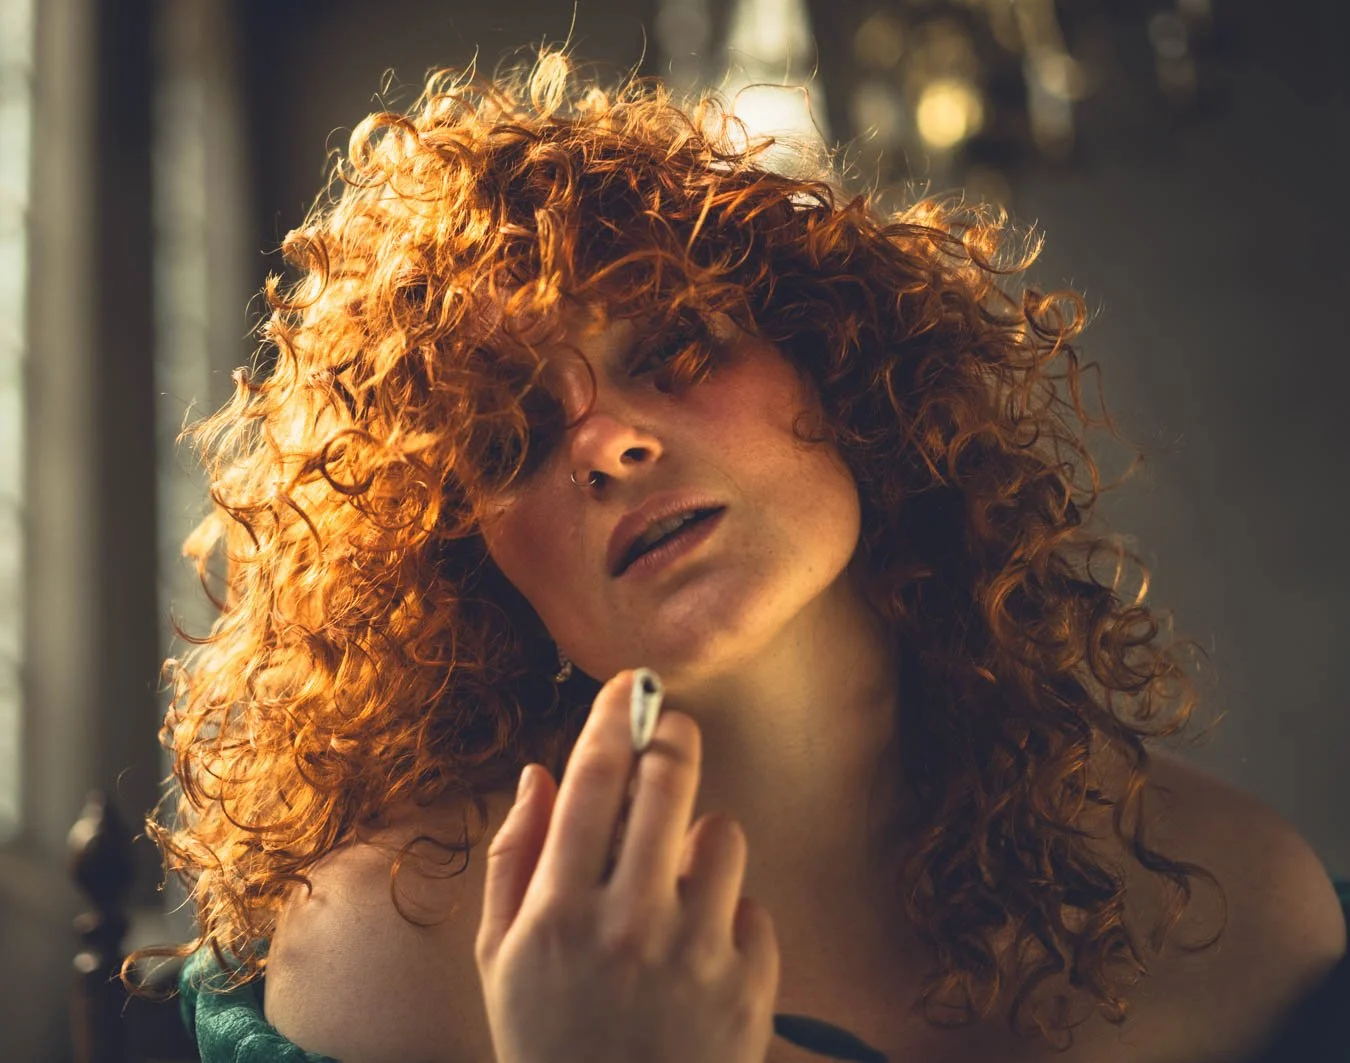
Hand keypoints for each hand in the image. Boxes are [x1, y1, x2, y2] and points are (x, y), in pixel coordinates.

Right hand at [476, 669, 780, 1062]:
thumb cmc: (548, 1043)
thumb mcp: (501, 960)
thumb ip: (514, 859)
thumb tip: (538, 773)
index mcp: (559, 912)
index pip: (593, 780)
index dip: (613, 717)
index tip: (628, 685)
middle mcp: (630, 924)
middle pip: (669, 781)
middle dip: (672, 738)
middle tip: (669, 731)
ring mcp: (695, 956)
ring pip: (722, 835)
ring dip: (699, 841)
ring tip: (675, 880)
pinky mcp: (748, 987)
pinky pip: (752, 907)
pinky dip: (728, 918)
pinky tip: (698, 953)